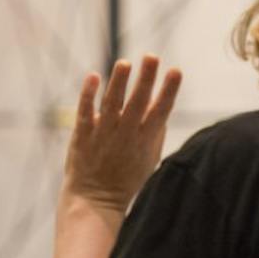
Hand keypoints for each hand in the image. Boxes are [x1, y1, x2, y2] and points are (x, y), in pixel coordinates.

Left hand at [64, 56, 182, 212]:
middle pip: (137, 103)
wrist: (96, 200)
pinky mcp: (83, 136)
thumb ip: (156, 132)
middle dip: (145, 79)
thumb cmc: (127, 178)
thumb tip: (161, 105)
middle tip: (151, 57)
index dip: (168, 91)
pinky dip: (88, 94)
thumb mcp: (149, 158)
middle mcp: (126, 135)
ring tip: (124, 63)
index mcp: (145, 140)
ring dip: (118, 83)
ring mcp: (104, 135)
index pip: (160, 111)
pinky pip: (85, 112)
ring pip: (112, 104)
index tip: (176, 70)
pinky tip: (93, 76)